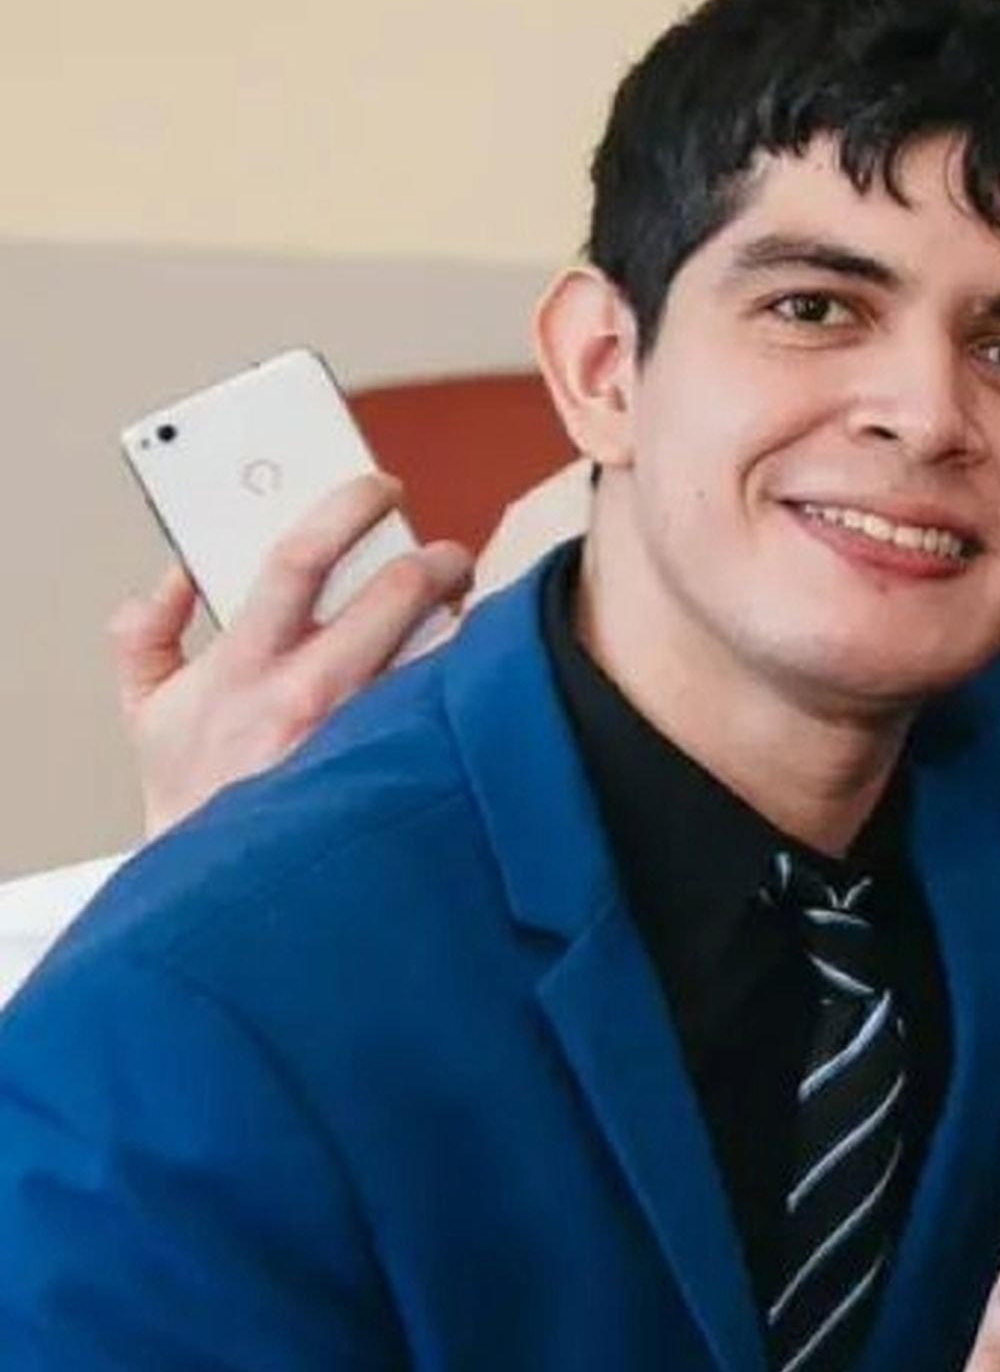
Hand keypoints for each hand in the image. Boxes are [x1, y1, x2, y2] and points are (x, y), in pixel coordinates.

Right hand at [114, 472, 472, 836]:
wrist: (226, 884)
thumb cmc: (195, 796)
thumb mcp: (145, 708)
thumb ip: (146, 632)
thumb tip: (174, 576)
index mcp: (246, 665)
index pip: (300, 558)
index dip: (347, 507)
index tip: (377, 487)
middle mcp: (314, 694)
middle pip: (397, 592)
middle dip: (436, 558)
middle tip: (444, 554)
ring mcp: (367, 733)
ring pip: (443, 649)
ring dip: (464, 618)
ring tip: (465, 611)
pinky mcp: (403, 767)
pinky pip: (456, 708)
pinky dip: (474, 680)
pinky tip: (482, 674)